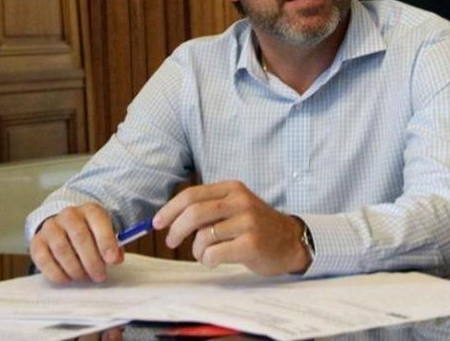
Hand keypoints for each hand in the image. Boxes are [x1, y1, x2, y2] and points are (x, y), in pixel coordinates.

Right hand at [29, 203, 123, 283]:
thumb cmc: (91, 233)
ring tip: (85, 278)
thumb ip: (113, 245)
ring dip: (76, 269)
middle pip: (79, 237)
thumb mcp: (106, 234)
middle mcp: (69, 215)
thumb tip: (115, 258)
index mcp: (90, 210)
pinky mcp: (37, 242)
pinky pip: (44, 260)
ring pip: (62, 250)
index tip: (112, 260)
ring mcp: (50, 227)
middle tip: (99, 276)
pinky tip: (68, 279)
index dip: (106, 241)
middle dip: (91, 261)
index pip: (98, 221)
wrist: (65, 228)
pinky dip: (57, 274)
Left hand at [153, 181, 310, 275]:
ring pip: (202, 237)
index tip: (158, 223)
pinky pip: (214, 254)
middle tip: (171, 241)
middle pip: (194, 213)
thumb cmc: (257, 226)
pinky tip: (216, 260)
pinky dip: (208, 260)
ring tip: (204, 254)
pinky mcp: (251, 244)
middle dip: (176, 229)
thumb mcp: (237, 206)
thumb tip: (171, 218)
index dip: (170, 209)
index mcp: (233, 189)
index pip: (192, 195)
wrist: (291, 241)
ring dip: (196, 250)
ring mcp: (247, 223)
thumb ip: (210, 207)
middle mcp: (240, 202)